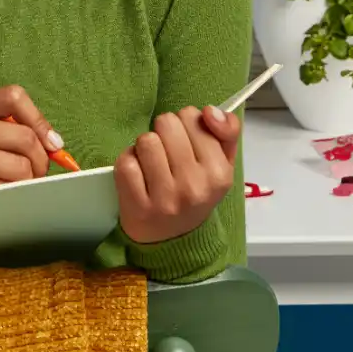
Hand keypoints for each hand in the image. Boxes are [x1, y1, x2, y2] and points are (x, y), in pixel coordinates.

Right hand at [0, 85, 62, 240]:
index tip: (52, 144)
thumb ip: (5, 134)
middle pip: (23, 139)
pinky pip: (2, 193)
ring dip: (27, 185)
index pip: (13, 97)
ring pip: (18, 169)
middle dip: (40, 163)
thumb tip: (55, 146)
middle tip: (35, 178)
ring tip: (16, 191)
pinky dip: (10, 201)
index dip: (40, 120)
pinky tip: (0, 203)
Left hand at [114, 105, 239, 245]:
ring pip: (145, 140)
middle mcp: (194, 185)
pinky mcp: (137, 205)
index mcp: (219, 173)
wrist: (173, 241)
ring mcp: (165, 197)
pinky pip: (126, 161)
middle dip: (164, 132)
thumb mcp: (223, 164)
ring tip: (152, 163)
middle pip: (167, 122)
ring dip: (145, 147)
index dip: (186, 123)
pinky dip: (128, 162)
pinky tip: (138, 175)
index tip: (187, 140)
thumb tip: (209, 111)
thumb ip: (226, 132)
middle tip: (168, 153)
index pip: (192, 117)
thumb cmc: (196, 193)